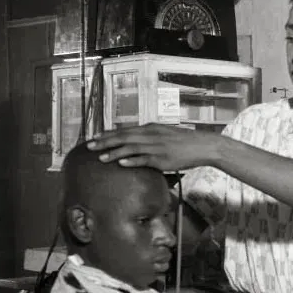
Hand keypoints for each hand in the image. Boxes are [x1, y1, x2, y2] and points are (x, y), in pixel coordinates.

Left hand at [86, 123, 221, 171]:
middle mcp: (151, 135)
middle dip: (105, 142)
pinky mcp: (163, 159)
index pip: (124, 130)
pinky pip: (144, 160)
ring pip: (131, 149)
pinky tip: (121, 163)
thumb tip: (136, 141)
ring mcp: (156, 147)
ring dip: (114, 152)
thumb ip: (150, 136)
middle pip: (123, 138)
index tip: (94, 137)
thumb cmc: (184, 142)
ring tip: (101, 158)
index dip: (108, 134)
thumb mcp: (165, 134)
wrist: (203, 146)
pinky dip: (132, 161)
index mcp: (150, 128)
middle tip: (89, 147)